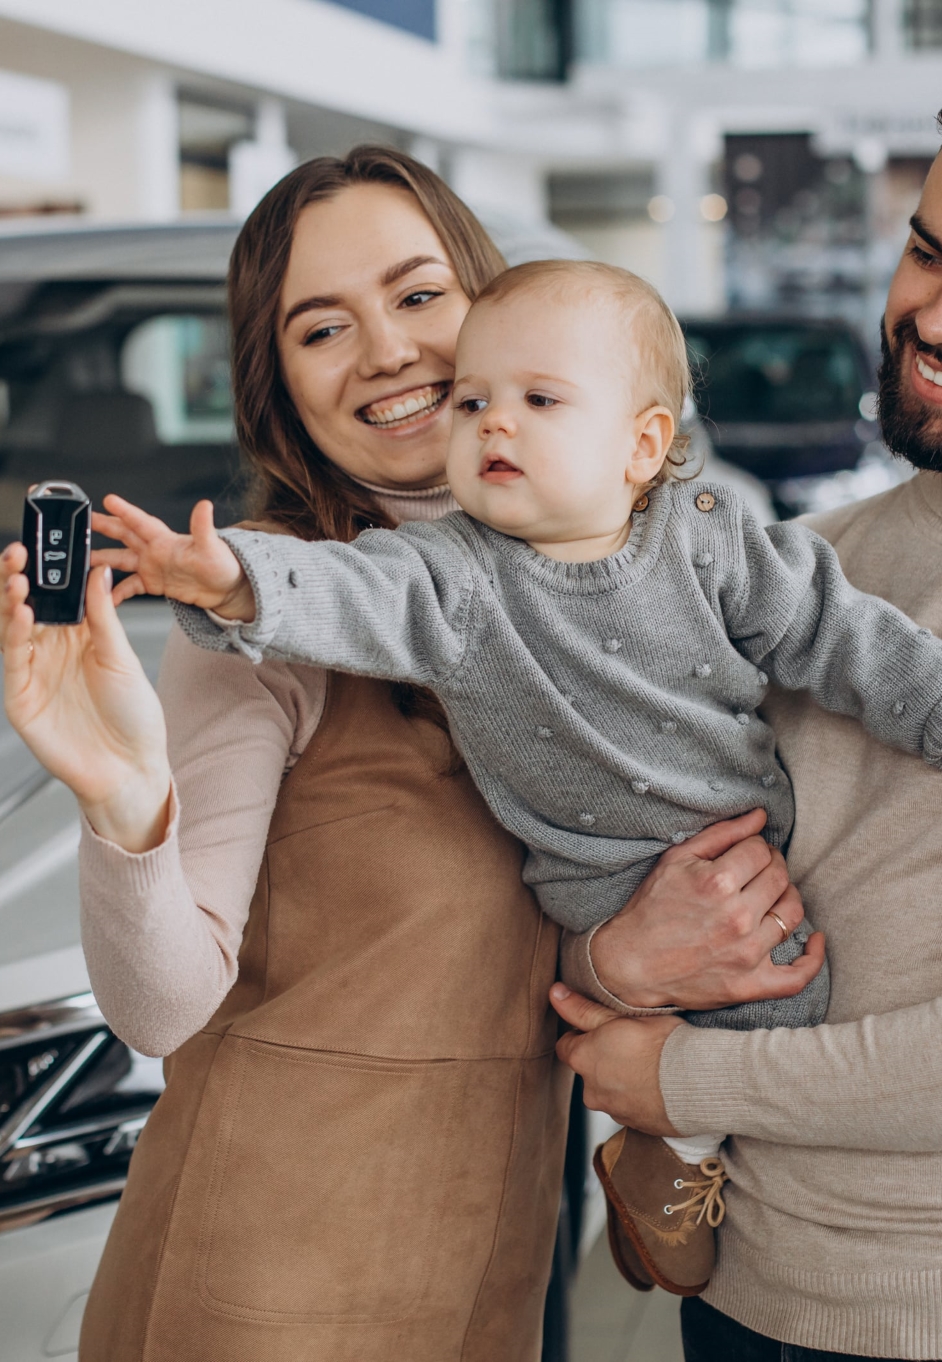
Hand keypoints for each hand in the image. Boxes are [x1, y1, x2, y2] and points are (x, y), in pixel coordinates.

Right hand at [1, 544, 170, 851]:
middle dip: (20, 577)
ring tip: (16, 577)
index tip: (46, 541)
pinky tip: (22, 613)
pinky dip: (14, 635)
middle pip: (28, 606)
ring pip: (13, 627)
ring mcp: (34, 673)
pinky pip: (13, 659)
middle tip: (19, 551)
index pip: (56, 594)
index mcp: (80, 637)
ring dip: (12, 600)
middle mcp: (53, 650)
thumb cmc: (134, 717)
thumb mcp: (122, 657)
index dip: (48, 570)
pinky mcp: (21, 697)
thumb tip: (96, 572)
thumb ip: (103, 616)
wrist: (130, 767)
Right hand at [91, 495, 253, 618]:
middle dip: (104, 527)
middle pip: (125, 535)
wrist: (228, 589)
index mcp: (166, 539)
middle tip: (83, 521)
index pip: (141, 522)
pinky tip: (105, 597)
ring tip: (83, 560)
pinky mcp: (155, 583)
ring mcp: (154, 566)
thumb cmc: (224, 565)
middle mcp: (156, 550)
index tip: (108, 500)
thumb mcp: (212, 547)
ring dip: (103, 560)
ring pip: (121, 560)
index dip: (125, 511)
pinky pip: (130, 586)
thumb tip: (205, 506)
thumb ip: (204, 527)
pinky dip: (117, 592)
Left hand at [551, 984, 682, 1134]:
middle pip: (589, 1069)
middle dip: (603, 1058)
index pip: (566, 1045)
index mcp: (583, 1060)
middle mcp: (592, 1090)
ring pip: (610, 1090)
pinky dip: (639, 1097)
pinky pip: (631, 1108)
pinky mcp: (637, 1126)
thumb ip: (583, 1009)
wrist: (696, 1082)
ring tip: (649, 1064)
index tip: (602, 1028)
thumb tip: (555, 993)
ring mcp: (614, 1111)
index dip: (581, 1034)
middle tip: (630, 1043)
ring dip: (621, 1079)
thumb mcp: (619, 1017)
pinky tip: (658, 1084)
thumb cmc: (660, 1043)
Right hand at [591, 808, 823, 1011]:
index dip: (754, 848)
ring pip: (793, 913)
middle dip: (772, 867)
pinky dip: (813, 958)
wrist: (630, 964)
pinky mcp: (750, 984)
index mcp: (718, 882)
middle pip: (780, 877)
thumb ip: (721, 834)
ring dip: (787, 898)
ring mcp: (747, 954)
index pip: (761, 851)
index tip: (744, 854)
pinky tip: (814, 940)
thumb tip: (760, 816)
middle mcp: (737, 917)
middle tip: (757, 871)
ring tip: (771, 896)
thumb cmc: (651, 908)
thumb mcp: (676, 860)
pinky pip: (798, 976)